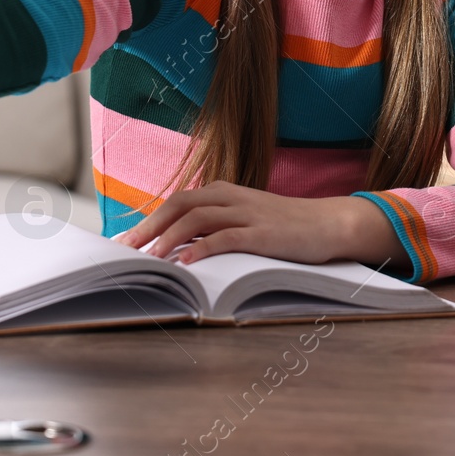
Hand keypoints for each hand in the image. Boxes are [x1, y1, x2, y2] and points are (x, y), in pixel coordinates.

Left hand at [114, 181, 396, 267]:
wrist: (329, 224)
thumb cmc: (284, 227)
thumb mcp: (246, 219)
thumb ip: (216, 226)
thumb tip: (178, 248)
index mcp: (224, 192)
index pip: (177, 201)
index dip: (149, 218)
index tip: (125, 239)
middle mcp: (231, 197)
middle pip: (179, 204)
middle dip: (149, 226)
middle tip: (125, 249)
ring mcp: (247, 213)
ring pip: (196, 218)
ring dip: (169, 237)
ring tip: (150, 258)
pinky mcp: (262, 233)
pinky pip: (225, 237)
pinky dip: (201, 249)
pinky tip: (186, 263)